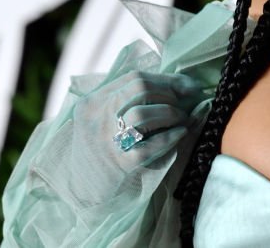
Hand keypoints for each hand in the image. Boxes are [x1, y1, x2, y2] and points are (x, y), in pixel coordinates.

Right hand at [52, 71, 202, 203]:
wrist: (83, 191)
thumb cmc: (101, 149)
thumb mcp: (101, 118)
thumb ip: (125, 99)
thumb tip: (175, 84)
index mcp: (93, 102)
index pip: (134, 77)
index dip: (166, 79)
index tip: (187, 86)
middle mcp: (97, 117)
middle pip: (140, 88)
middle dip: (169, 93)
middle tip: (184, 104)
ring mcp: (107, 141)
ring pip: (142, 113)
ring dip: (170, 112)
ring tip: (182, 119)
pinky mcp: (120, 164)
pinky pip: (149, 146)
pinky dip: (170, 136)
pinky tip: (181, 133)